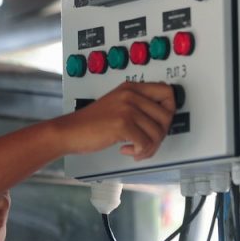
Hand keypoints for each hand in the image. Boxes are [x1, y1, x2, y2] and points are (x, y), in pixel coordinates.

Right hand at [57, 81, 175, 160]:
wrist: (70, 131)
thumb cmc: (92, 122)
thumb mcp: (118, 104)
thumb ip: (138, 105)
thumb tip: (164, 118)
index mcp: (132, 88)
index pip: (167, 92)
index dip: (169, 110)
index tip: (160, 123)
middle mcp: (131, 94)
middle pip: (167, 116)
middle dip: (160, 135)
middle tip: (146, 142)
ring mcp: (127, 108)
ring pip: (157, 132)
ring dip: (149, 147)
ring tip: (136, 149)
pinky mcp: (122, 124)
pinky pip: (145, 143)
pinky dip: (138, 152)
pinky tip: (126, 150)